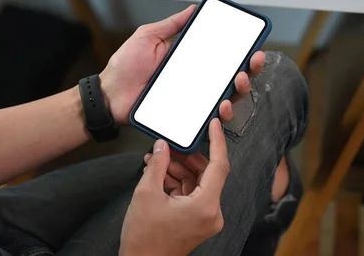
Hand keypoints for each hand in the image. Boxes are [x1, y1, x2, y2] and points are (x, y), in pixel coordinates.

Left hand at [99, 5, 264, 123]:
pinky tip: (221, 107)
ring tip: (237, 82)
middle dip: (249, 71)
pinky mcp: (183, 116)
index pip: (221, 56)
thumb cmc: (125, 67)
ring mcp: (190, 100)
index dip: (241, 53)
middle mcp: (194, 80)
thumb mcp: (147, 37)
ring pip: (225, 99)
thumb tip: (193, 9)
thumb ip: (171, 25)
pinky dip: (218, 115)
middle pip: (230, 78)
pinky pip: (205, 119)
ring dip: (238, 91)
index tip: (253, 47)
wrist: (109, 94)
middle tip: (250, 63)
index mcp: (188, 60)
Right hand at [120, 119, 229, 255]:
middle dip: (186, 157)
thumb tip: (163, 146)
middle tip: (169, 145)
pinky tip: (159, 174)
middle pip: (206, 173)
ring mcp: (205, 218)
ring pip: (197, 183)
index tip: (214, 125)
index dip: (218, 142)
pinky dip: (177, 183)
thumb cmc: (144, 238)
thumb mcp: (147, 193)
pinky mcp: (196, 221)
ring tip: (157, 160)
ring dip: (178, 170)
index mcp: (206, 205)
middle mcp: (211, 213)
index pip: (219, 165)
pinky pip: (191, 194)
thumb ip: (158, 165)